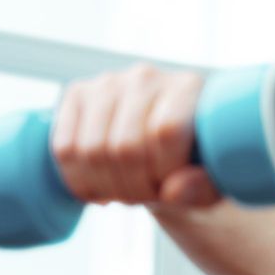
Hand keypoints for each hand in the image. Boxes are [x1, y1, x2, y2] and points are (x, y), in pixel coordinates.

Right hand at [50, 63, 218, 207]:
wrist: (163, 152)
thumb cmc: (193, 167)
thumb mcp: (211, 184)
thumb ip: (202, 189)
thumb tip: (173, 190)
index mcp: (188, 88)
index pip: (166, 132)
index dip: (163, 174)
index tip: (170, 189)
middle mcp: (146, 77)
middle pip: (125, 147)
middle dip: (134, 188)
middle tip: (144, 197)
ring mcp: (107, 82)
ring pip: (91, 150)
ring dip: (106, 187)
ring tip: (125, 192)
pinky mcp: (77, 94)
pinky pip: (64, 148)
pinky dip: (78, 180)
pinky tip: (99, 187)